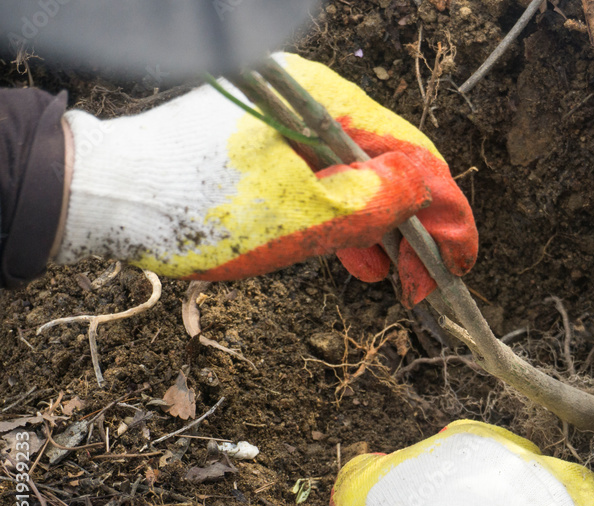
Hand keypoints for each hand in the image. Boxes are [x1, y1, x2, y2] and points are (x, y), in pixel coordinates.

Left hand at [53, 54, 476, 305]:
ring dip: (384, 233)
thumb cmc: (197, 206)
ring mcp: (289, 126)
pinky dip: (347, 224)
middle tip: (427, 285)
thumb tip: (426, 191)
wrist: (107, 199)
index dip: (445, 213)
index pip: (414, 155)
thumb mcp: (302, 216)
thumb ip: (376, 203)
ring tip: (398, 283)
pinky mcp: (267, 150)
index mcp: (327, 105)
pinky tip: (359, 260)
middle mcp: (312, 104)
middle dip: (416, 230)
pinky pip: (326, 185)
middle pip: (392, 167)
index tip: (458, 264)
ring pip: (361, 180)